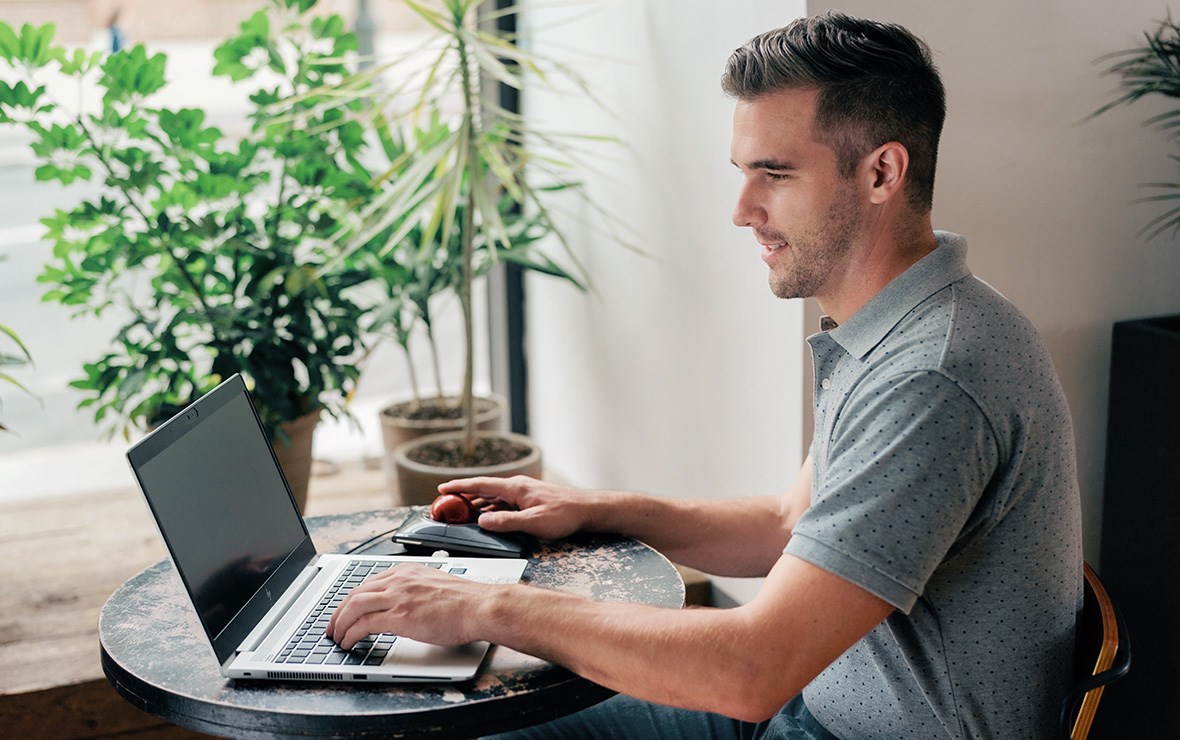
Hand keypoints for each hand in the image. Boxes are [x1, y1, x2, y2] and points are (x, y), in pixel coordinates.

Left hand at [325, 564, 493, 649]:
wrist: (480, 606)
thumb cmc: (466, 601)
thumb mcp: (435, 586)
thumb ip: (416, 591)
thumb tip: (406, 606)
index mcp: (407, 571)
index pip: (368, 583)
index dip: (351, 599)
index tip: (345, 611)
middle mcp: (399, 580)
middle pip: (355, 593)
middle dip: (338, 612)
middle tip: (332, 627)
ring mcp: (398, 597)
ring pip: (354, 607)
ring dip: (340, 624)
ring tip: (336, 638)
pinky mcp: (400, 616)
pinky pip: (364, 624)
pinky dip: (350, 634)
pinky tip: (349, 643)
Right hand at [437, 475, 587, 539]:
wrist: (587, 509)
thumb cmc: (564, 514)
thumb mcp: (533, 522)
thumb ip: (506, 522)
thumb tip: (482, 521)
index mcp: (515, 488)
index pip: (481, 484)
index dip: (460, 486)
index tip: (442, 487)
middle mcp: (517, 487)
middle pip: (484, 490)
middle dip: (464, 496)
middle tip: (446, 504)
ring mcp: (523, 493)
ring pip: (493, 497)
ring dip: (477, 503)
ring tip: (461, 512)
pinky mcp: (528, 500)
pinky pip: (503, 502)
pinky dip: (491, 508)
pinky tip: (486, 517)